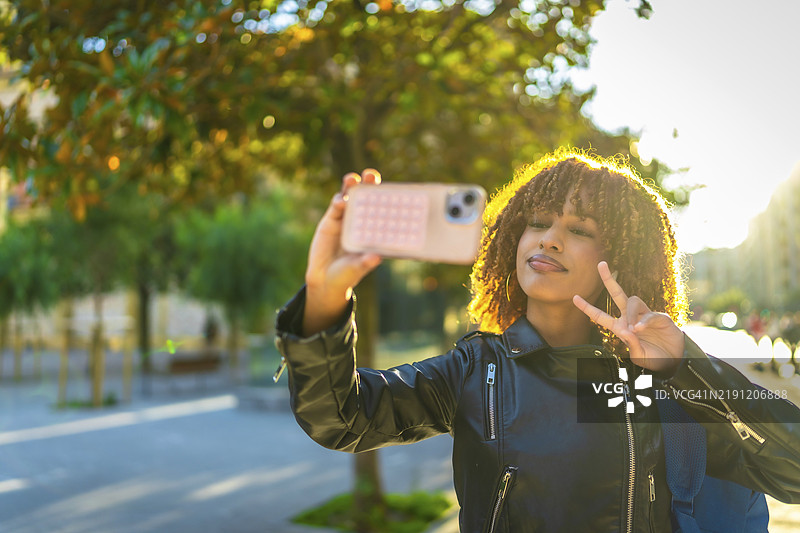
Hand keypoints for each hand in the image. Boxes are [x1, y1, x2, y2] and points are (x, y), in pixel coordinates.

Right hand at [303, 169, 382, 335]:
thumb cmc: (347, 275)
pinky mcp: (331, 220)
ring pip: (350, 197)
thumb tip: (375, 257)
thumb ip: (365, 263)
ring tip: (352, 179)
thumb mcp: (357, 269)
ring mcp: (346, 218)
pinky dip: (338, 202)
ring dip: (351, 186)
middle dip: (369, 184)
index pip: (383, 210)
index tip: (392, 189)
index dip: (387, 198)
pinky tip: (341, 202)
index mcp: (374, 230)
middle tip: (371, 175)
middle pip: (367, 197)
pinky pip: (336, 207)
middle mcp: (362, 221)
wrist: (324, 280)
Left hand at [572, 261, 684, 374]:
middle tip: (601, 264)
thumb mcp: (638, 356)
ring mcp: (645, 315)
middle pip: (617, 294)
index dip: (588, 307)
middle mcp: (631, 318)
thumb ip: (631, 345)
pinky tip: (639, 328)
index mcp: (620, 327)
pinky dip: (643, 320)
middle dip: (609, 279)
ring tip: (633, 329)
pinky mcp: (660, 317)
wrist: (673, 361)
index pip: (601, 316)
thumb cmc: (653, 359)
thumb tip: (626, 330)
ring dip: (630, 314)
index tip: (574, 297)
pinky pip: (649, 314)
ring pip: (632, 301)